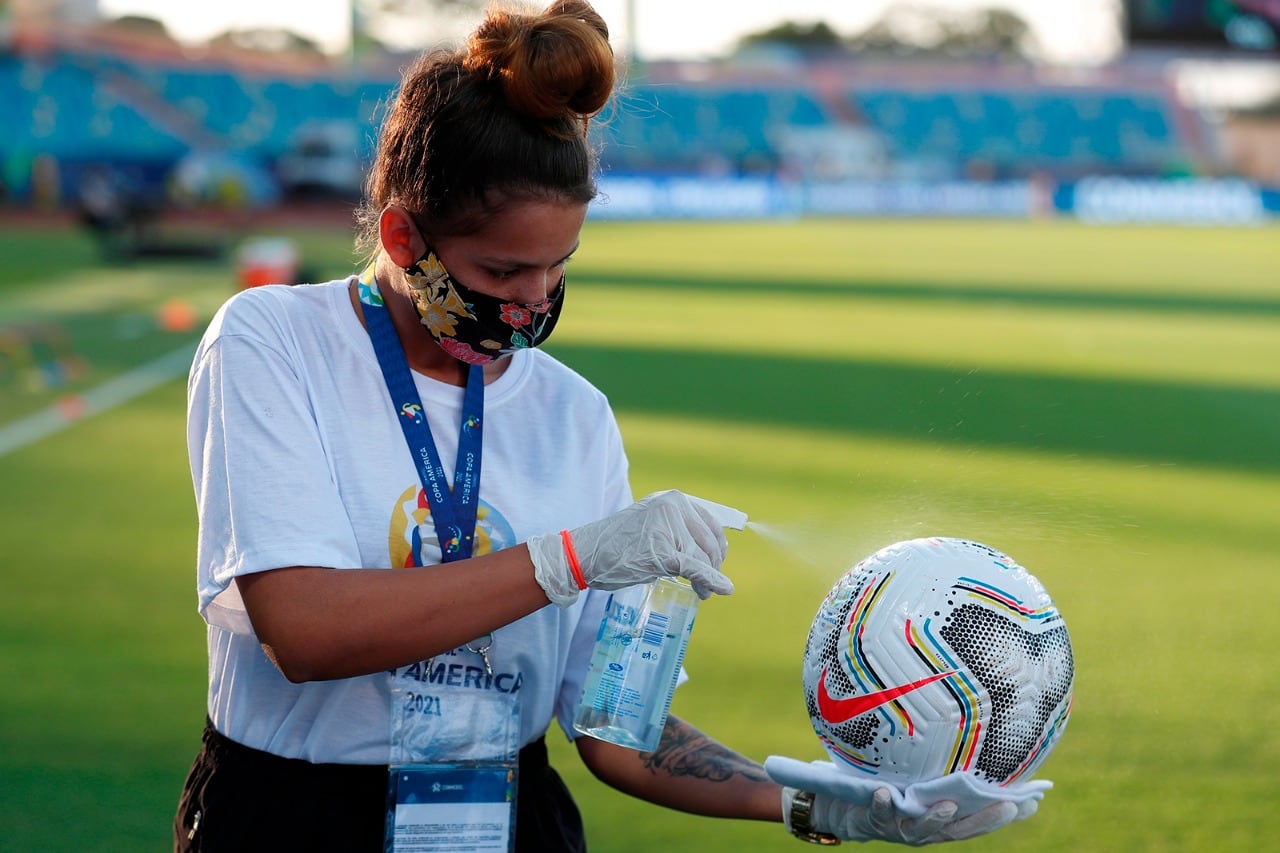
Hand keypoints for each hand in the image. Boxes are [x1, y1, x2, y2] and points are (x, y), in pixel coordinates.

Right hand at [528, 490, 742, 606]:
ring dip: (708, 579)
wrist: (586, 553)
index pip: (710, 523)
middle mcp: (672, 506)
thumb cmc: (618, 544)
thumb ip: (678, 530)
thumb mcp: (652, 526)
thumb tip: (713, 550)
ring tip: (701, 592)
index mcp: (672, 499)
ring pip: (703, 558)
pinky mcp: (662, 551)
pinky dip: (710, 580)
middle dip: (714, 566)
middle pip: (710, 541)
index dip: (717, 547)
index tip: (716, 563)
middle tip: (707, 585)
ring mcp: (667, 527)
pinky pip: (695, 568)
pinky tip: (720, 590)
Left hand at [768, 756, 1046, 845]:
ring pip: (921, 828)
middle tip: (1010, 804)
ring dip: (934, 818)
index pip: (978, 813)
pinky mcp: (869, 820)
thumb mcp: (902, 756)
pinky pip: (876, 814)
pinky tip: (886, 793)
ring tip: (946, 804)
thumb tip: (954, 693)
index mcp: (935, 809)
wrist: (830, 797)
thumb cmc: (873, 772)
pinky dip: (882, 805)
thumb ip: (926, 739)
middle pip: (960, 827)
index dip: (1006, 810)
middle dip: (986, 819)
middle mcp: (921, 822)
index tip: (1036, 800)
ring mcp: (896, 825)